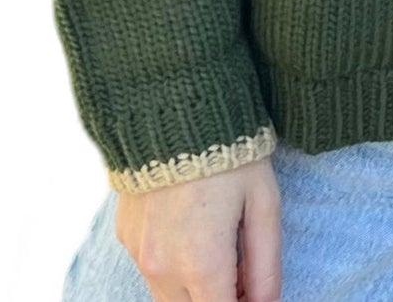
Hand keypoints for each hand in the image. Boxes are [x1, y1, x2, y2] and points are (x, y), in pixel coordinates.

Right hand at [114, 155, 280, 301]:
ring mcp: (139, 254)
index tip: (255, 291)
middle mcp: (163, 268)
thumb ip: (266, 265)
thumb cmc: (230, 154)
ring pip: (169, 296)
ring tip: (220, 243)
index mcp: (202, 264)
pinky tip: (192, 226)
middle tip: (242, 270)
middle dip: (219, 298)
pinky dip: (173, 264)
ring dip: (195, 286)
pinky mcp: (126, 237)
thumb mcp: (263, 204)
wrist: (175, 109)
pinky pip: (151, 268)